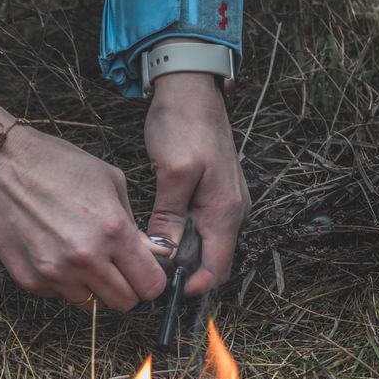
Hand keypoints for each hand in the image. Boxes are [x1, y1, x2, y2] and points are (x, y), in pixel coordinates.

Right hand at [0, 89, 166, 311]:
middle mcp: (86, 259)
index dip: (150, 279)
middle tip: (115, 266)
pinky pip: (61, 295)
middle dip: (126, 286)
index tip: (143, 269)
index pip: (150, 285)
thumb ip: (133, 224)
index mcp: (112, 231)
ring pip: (93, 304)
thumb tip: (149, 254)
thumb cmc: (54, 165)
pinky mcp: (30, 281)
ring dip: (93, 286)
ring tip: (81, 255)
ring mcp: (56, 274)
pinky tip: (53, 251)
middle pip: (125, 303)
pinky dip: (64, 282)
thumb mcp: (109, 180)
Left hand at [145, 71, 249, 295]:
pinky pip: (197, 226)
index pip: (218, 267)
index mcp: (226, 210)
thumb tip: (165, 252)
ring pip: (203, 244)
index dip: (195, 286)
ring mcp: (222, 201)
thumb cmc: (184, 123)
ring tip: (147, 257)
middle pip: (211, 259)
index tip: (167, 291)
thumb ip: (171, 216)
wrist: (190, 87)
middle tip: (149, 275)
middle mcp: (231, 210)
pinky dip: (179, 236)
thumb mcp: (173, 172)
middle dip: (183, 273)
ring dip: (179, 255)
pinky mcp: (210, 192)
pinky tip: (155, 234)